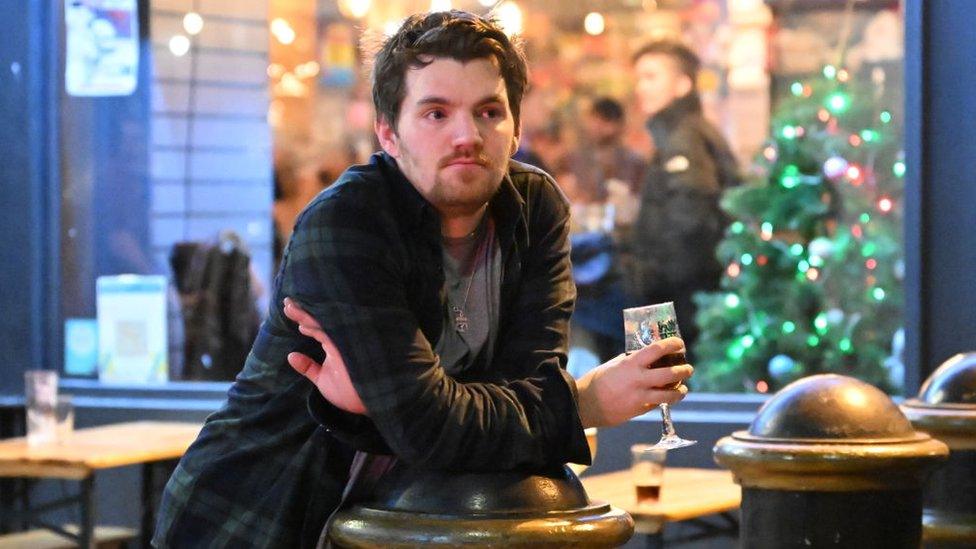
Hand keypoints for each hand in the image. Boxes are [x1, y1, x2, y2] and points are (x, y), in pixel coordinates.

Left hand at [283, 297, 366, 414]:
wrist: (370, 404)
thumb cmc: (350, 392)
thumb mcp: (324, 379)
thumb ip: (309, 367)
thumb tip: (290, 356)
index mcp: (334, 344)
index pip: (315, 326)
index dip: (301, 317)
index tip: (288, 307)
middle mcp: (340, 341)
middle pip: (319, 321)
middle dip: (302, 311)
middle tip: (286, 301)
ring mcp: (344, 344)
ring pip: (324, 325)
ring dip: (306, 316)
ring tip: (289, 307)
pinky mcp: (348, 351)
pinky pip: (331, 336)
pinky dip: (316, 330)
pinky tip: (303, 326)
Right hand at [575, 337, 692, 427]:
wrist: (586, 404)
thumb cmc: (597, 381)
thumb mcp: (614, 364)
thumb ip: (632, 361)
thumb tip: (647, 357)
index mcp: (631, 363)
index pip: (657, 349)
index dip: (672, 345)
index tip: (680, 344)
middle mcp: (639, 379)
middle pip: (670, 374)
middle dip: (684, 370)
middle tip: (688, 368)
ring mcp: (640, 396)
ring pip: (670, 394)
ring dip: (680, 390)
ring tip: (683, 388)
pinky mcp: (640, 409)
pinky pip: (659, 403)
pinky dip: (666, 400)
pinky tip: (668, 397)